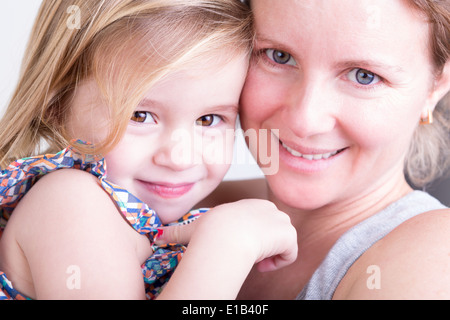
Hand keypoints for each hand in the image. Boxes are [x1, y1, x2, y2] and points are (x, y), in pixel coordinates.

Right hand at [156, 199, 297, 271]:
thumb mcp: (193, 229)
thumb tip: (155, 235)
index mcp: (249, 205)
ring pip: (282, 242)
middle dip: (262, 245)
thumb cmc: (209, 232)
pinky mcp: (288, 234)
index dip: (249, 239)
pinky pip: (290, 252)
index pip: (257, 223)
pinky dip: (279, 262)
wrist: (225, 236)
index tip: (238, 248)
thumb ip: (177, 232)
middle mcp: (267, 208)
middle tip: (246, 255)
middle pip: (272, 231)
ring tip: (254, 260)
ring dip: (270, 254)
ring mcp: (280, 219)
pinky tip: (262, 263)